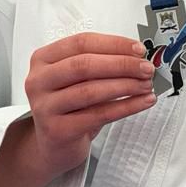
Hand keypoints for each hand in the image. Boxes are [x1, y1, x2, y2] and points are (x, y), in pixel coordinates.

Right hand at [24, 32, 155, 177]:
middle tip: (147, 68)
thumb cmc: (70, 105)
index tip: (139, 49)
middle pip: (85, 65)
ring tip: (147, 85)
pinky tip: (143, 102)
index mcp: (43, 59)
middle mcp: (39, 80)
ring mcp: (45, 106)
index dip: (114, 44)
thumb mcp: (79, 79)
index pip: (81, 43)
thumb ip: (102, 64)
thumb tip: (138, 58)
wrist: (53, 143)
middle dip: (122, 64)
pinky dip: (126, 107)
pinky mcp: (57, 130)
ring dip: (126, 86)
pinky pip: (99, 115)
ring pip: (91, 90)